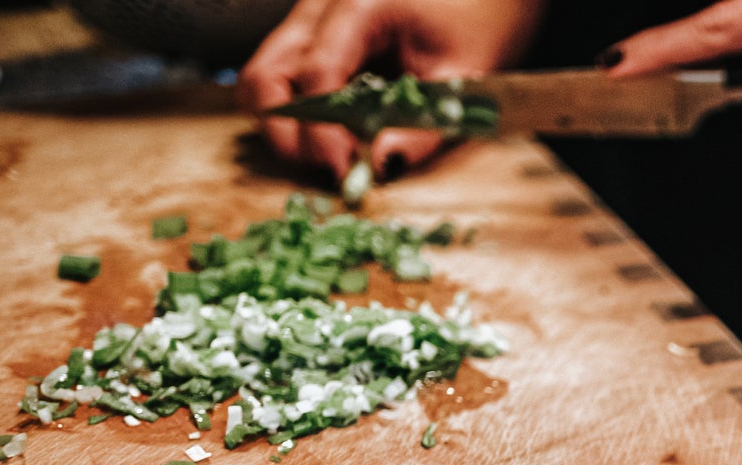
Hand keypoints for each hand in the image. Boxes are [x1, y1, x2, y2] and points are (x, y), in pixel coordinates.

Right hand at [238, 0, 546, 179]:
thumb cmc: (478, 21)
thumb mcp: (464, 75)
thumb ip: (423, 126)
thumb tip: (382, 167)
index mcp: (356, 5)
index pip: (314, 74)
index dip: (323, 132)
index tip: (345, 172)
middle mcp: (318, 9)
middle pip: (264, 77)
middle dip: (288, 134)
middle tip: (333, 170)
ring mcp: (308, 23)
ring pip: (263, 80)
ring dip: (287, 129)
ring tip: (335, 158)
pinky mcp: (312, 40)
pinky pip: (284, 81)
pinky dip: (300, 117)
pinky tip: (340, 138)